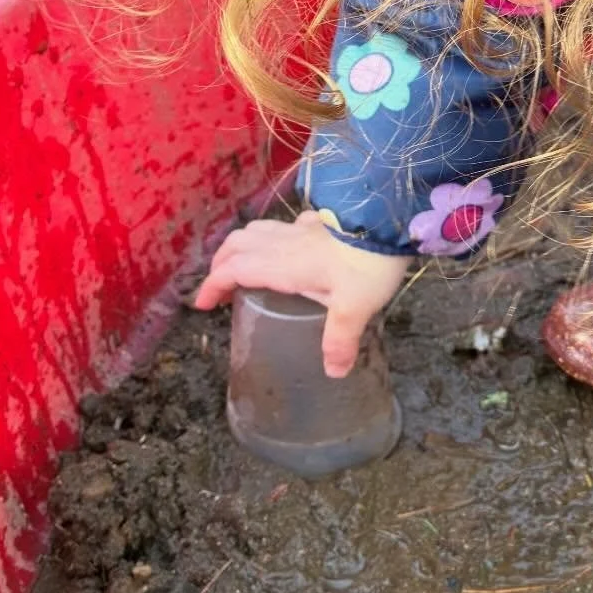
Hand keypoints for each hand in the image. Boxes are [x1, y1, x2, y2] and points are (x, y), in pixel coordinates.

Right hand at [194, 211, 411, 377]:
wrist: (390, 222)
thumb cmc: (367, 264)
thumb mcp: (353, 309)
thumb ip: (339, 340)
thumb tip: (334, 371)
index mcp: (281, 264)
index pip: (232, 269)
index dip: (212, 285)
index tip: (202, 304)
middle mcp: (284, 243)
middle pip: (237, 245)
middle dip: (221, 264)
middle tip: (219, 286)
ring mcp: (302, 228)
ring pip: (257, 230)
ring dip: (242, 246)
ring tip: (243, 265)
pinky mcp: (322, 222)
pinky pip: (288, 225)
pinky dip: (275, 235)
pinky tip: (289, 245)